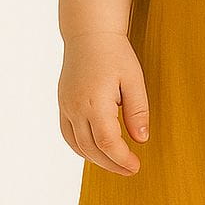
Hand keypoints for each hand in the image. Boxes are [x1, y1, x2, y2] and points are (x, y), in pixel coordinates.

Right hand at [58, 32, 149, 175]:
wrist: (88, 34)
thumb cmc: (115, 53)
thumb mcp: (134, 79)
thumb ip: (137, 111)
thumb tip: (141, 139)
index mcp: (94, 101)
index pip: (107, 142)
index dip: (122, 159)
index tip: (136, 166)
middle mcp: (76, 107)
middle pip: (91, 149)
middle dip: (111, 164)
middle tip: (130, 170)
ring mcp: (66, 106)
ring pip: (77, 145)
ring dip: (96, 159)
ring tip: (116, 164)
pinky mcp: (63, 104)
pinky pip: (68, 134)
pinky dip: (81, 148)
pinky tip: (96, 151)